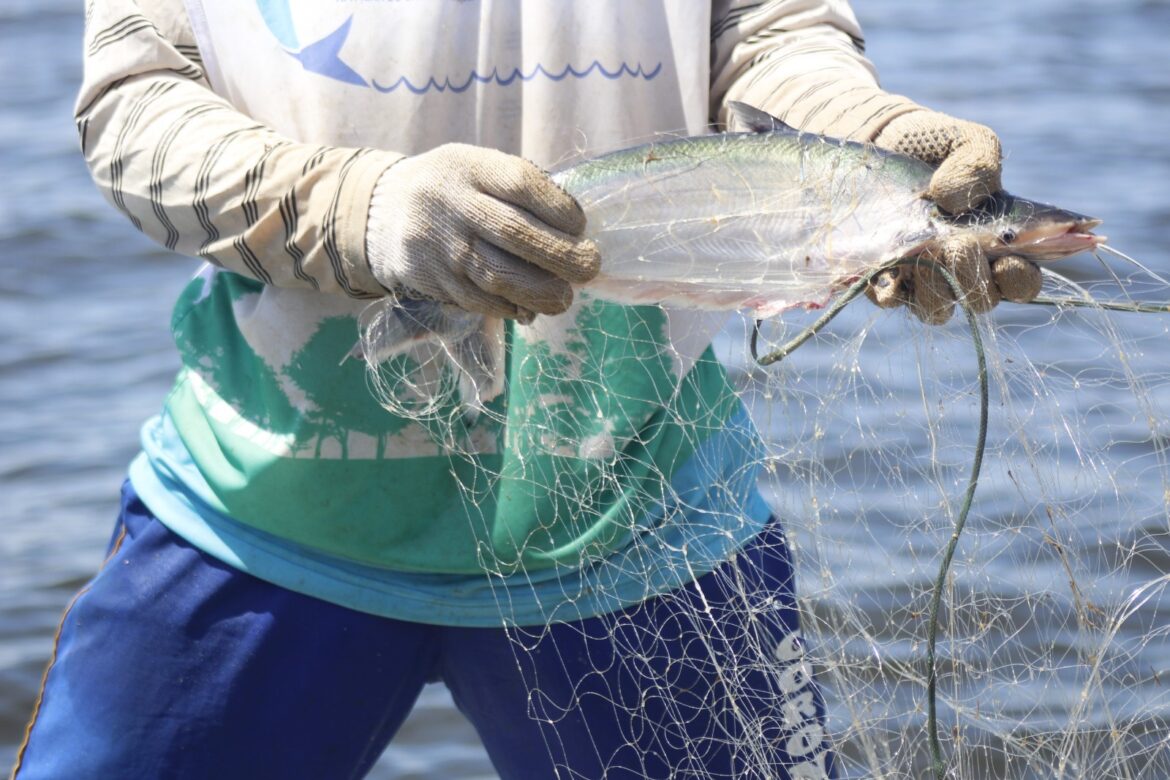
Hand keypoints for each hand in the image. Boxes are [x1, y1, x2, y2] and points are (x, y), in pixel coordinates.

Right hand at [366, 143, 600, 319]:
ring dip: (542, 292)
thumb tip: (575, 233)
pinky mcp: (436, 281)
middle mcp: (454, 205)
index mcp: (470, 168)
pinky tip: (530, 306)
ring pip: (499, 276)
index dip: (559, 208)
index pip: (521, 184)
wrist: (384, 214)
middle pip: (515, 233)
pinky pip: (482, 301)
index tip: (579, 225)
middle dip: (561, 255)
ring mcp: (443, 247)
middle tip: (590, 267)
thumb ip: (520, 190)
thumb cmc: (454, 191)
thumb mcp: (478, 169)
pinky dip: (513, 307)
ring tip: (565, 297)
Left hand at [868, 111, 1042, 323]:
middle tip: (961, 246)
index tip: (1008, 261)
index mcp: (998, 243)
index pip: (1020, 281)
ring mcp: (922, 279)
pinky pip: (892, 301)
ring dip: (936, 287)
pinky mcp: (883, 280)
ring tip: (925, 252)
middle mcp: (962, 269)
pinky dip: (892, 288)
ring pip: (938, 308)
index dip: (1019, 280)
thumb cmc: (935, 147)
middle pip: (981, 300)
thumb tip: (955, 202)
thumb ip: (978, 165)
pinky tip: (890, 263)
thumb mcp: (967, 144)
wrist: (880, 144)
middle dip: (973, 276)